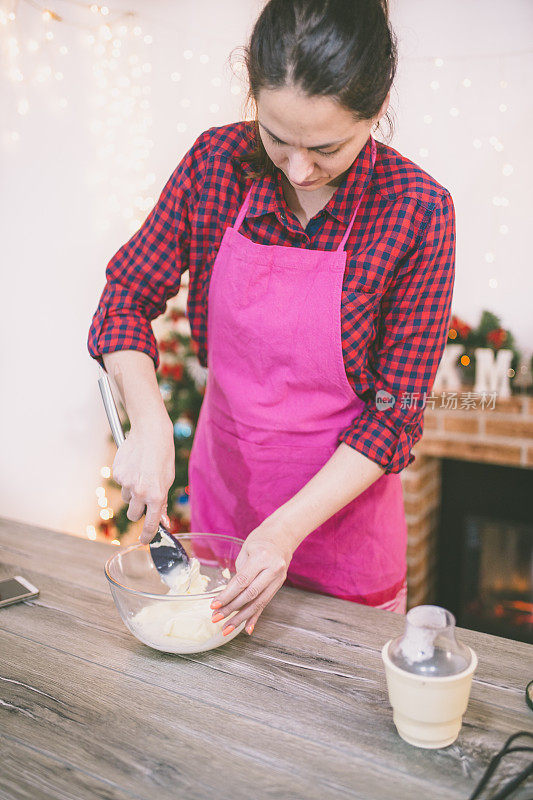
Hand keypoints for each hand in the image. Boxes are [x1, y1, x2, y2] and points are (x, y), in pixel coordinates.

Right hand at [112, 418, 174, 542]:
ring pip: (127, 498)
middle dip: (138, 510)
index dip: (147, 535)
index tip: (145, 541)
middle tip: (144, 496)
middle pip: (134, 514)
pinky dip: (126, 478)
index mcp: (157, 495)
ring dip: (132, 492)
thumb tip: (163, 521)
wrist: (150, 433)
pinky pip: (120, 483)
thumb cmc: (163, 456)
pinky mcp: (117, 474)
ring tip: (141, 474)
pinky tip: (133, 465)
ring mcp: (127, 484)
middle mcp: (141, 492)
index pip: (150, 524)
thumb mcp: (168, 480)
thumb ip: (163, 501)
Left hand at [209, 520, 293, 636]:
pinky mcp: (279, 585)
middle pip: (249, 595)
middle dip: (231, 609)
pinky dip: (256, 617)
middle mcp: (272, 570)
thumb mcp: (246, 550)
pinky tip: (248, 629)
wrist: (283, 535)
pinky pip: (266, 603)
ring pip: (258, 603)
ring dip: (241, 617)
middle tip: (216, 618)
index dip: (227, 595)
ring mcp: (278, 579)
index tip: (214, 605)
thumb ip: (240, 572)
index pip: (242, 581)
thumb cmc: (261, 539)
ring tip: (227, 628)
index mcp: (261, 558)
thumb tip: (229, 595)